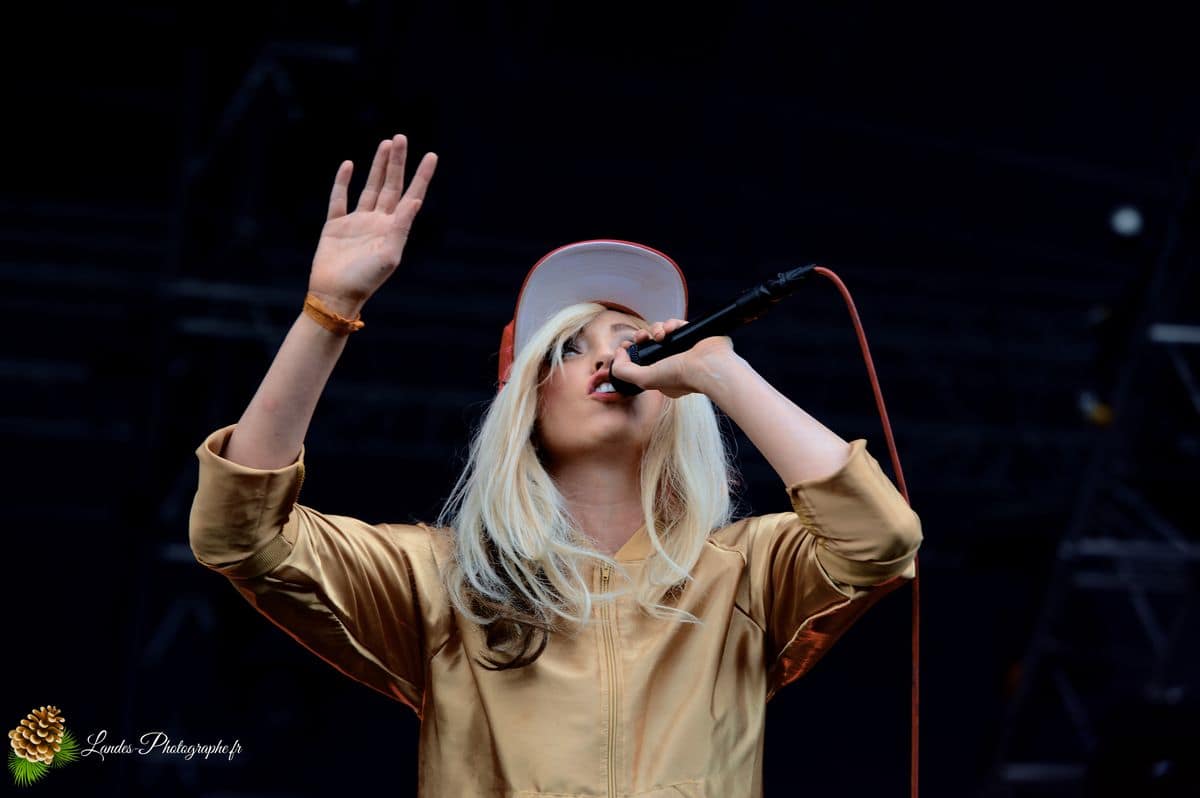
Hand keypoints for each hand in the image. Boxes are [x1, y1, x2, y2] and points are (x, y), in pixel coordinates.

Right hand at [307, 134, 437, 315]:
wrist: (335, 294)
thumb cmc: (364, 280)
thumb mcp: (389, 255)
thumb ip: (402, 227)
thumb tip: (416, 200)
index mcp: (394, 229)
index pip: (411, 195)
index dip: (422, 176)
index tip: (432, 155)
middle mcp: (378, 222)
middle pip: (390, 185)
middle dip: (396, 162)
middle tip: (401, 138)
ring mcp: (357, 222)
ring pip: (370, 187)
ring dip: (377, 166)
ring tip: (385, 143)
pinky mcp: (335, 226)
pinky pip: (339, 199)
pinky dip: (342, 182)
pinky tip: (348, 165)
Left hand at [610, 318, 734, 398]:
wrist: (709, 366)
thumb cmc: (681, 376)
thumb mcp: (645, 379)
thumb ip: (624, 371)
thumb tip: (618, 355)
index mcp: (662, 376)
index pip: (641, 361)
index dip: (631, 351)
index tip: (625, 347)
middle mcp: (672, 362)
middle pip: (649, 344)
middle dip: (642, 338)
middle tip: (641, 338)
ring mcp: (682, 348)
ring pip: (661, 332)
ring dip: (656, 329)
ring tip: (660, 334)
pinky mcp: (692, 334)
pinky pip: (675, 324)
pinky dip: (671, 324)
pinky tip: (671, 329)